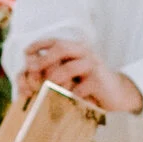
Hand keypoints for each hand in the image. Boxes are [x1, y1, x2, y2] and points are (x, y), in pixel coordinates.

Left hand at [26, 38, 142, 113]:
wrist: (117, 94)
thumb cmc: (88, 85)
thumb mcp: (71, 75)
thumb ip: (52, 72)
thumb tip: (26, 75)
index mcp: (76, 49)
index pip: (55, 41)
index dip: (39, 45)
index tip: (25, 52)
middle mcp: (84, 53)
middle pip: (62, 47)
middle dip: (44, 58)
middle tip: (30, 68)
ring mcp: (93, 66)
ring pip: (71, 67)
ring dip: (56, 77)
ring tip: (47, 87)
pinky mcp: (99, 82)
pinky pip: (82, 87)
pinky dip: (71, 94)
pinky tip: (67, 100)